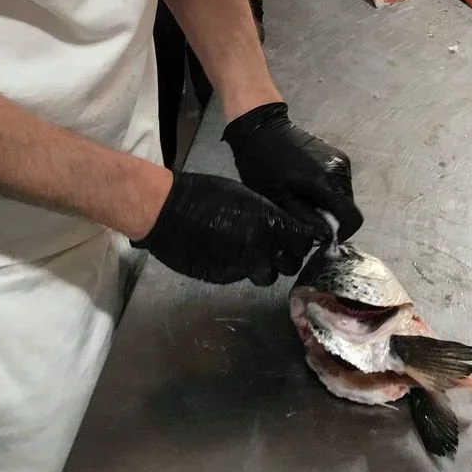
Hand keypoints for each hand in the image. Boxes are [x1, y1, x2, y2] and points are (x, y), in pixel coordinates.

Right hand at [133, 172, 319, 285]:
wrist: (168, 211)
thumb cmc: (206, 193)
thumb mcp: (247, 196)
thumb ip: (267, 215)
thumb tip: (279, 227)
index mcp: (270, 223)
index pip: (304, 241)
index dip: (303, 240)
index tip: (300, 237)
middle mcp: (261, 249)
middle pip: (292, 265)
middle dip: (288, 258)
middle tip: (278, 248)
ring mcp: (243, 267)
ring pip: (268, 277)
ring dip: (265, 268)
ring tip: (252, 254)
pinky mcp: (224, 278)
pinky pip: (241, 276)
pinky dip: (239, 268)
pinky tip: (227, 253)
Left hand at [223, 102, 362, 239]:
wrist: (262, 128)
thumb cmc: (264, 164)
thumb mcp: (279, 198)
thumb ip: (305, 220)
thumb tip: (325, 236)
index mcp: (327, 182)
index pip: (353, 218)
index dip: (342, 233)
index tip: (324, 235)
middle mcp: (341, 170)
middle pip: (349, 207)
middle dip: (332, 217)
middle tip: (307, 217)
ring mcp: (341, 160)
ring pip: (345, 195)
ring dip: (329, 204)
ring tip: (304, 200)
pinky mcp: (337, 155)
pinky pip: (340, 182)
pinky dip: (328, 191)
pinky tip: (307, 187)